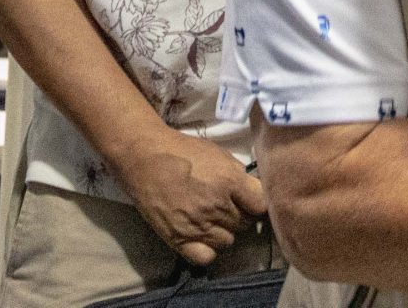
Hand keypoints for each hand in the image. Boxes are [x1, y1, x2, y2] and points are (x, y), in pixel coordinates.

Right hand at [114, 132, 267, 266]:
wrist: (146, 159)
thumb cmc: (183, 151)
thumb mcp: (219, 154)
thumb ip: (238, 174)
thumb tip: (252, 191)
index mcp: (230, 181)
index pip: (261, 206)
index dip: (258, 204)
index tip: (253, 202)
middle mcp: (217, 206)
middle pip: (245, 224)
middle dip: (241, 216)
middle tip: (229, 207)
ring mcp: (198, 225)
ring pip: (228, 241)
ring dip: (225, 231)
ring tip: (214, 219)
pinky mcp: (179, 239)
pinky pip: (206, 256)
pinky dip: (208, 249)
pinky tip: (203, 236)